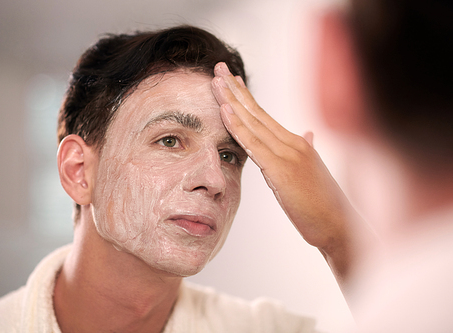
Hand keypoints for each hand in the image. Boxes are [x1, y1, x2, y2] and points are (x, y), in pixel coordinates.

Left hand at [211, 62, 358, 282]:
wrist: (340, 226)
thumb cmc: (326, 204)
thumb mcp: (313, 171)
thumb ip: (307, 149)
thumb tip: (308, 133)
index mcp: (296, 143)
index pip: (265, 115)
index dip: (247, 96)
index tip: (232, 79)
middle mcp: (292, 142)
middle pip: (256, 111)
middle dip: (235, 89)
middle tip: (218, 67)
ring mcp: (287, 154)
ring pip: (253, 123)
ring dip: (231, 101)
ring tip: (215, 81)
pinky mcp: (282, 170)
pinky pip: (254, 144)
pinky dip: (237, 126)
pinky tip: (225, 111)